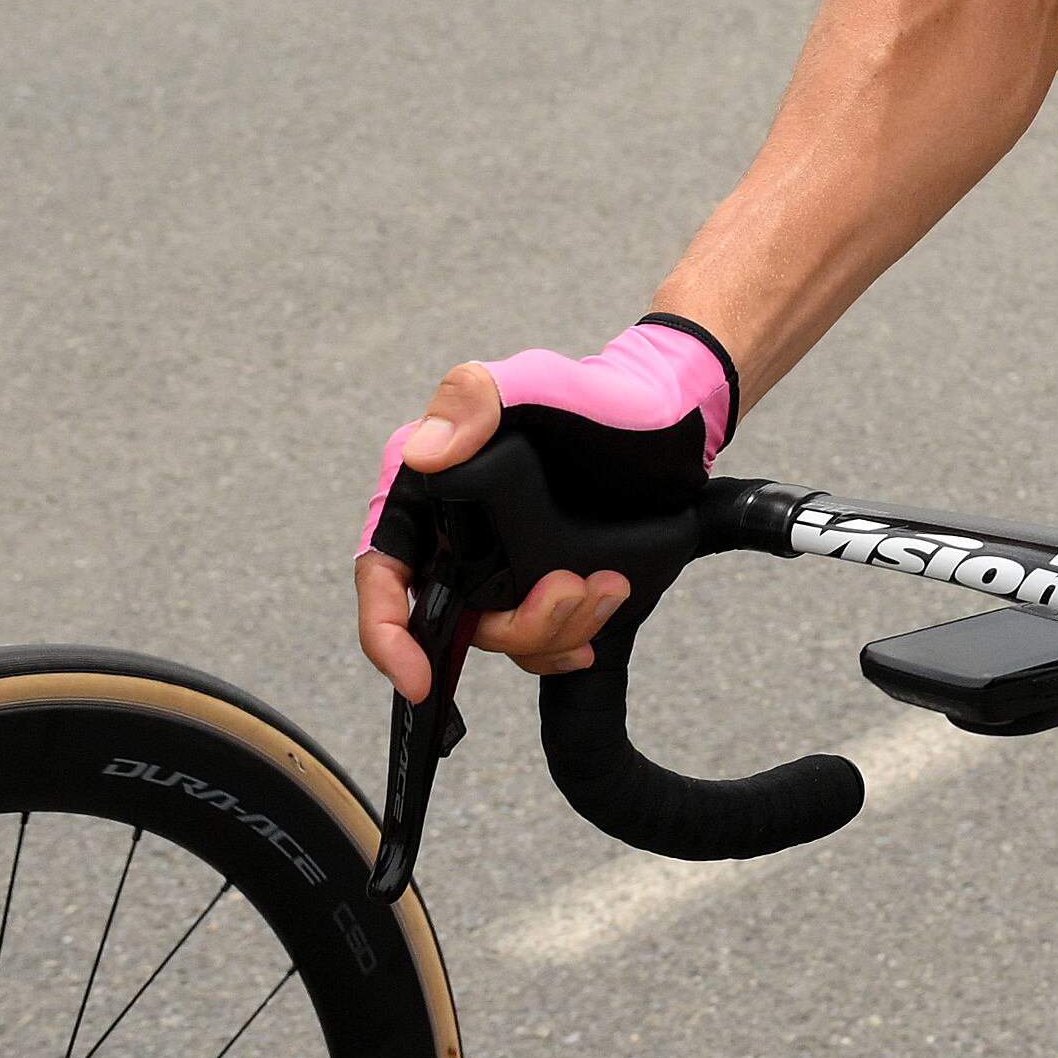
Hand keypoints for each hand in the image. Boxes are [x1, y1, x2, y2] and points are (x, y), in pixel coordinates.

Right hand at [354, 318, 732, 703]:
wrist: (674, 420)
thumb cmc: (597, 396)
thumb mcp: (537, 381)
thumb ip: (475, 398)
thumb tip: (424, 452)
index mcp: (430, 490)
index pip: (383, 572)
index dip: (386, 633)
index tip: (415, 676)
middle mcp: (456, 536)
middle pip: (448, 619)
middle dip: (511, 626)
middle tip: (568, 588)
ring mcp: (501, 565)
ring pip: (502, 635)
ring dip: (554, 627)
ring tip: (607, 583)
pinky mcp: (545, 583)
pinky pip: (539, 639)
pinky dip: (567, 641)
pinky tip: (601, 609)